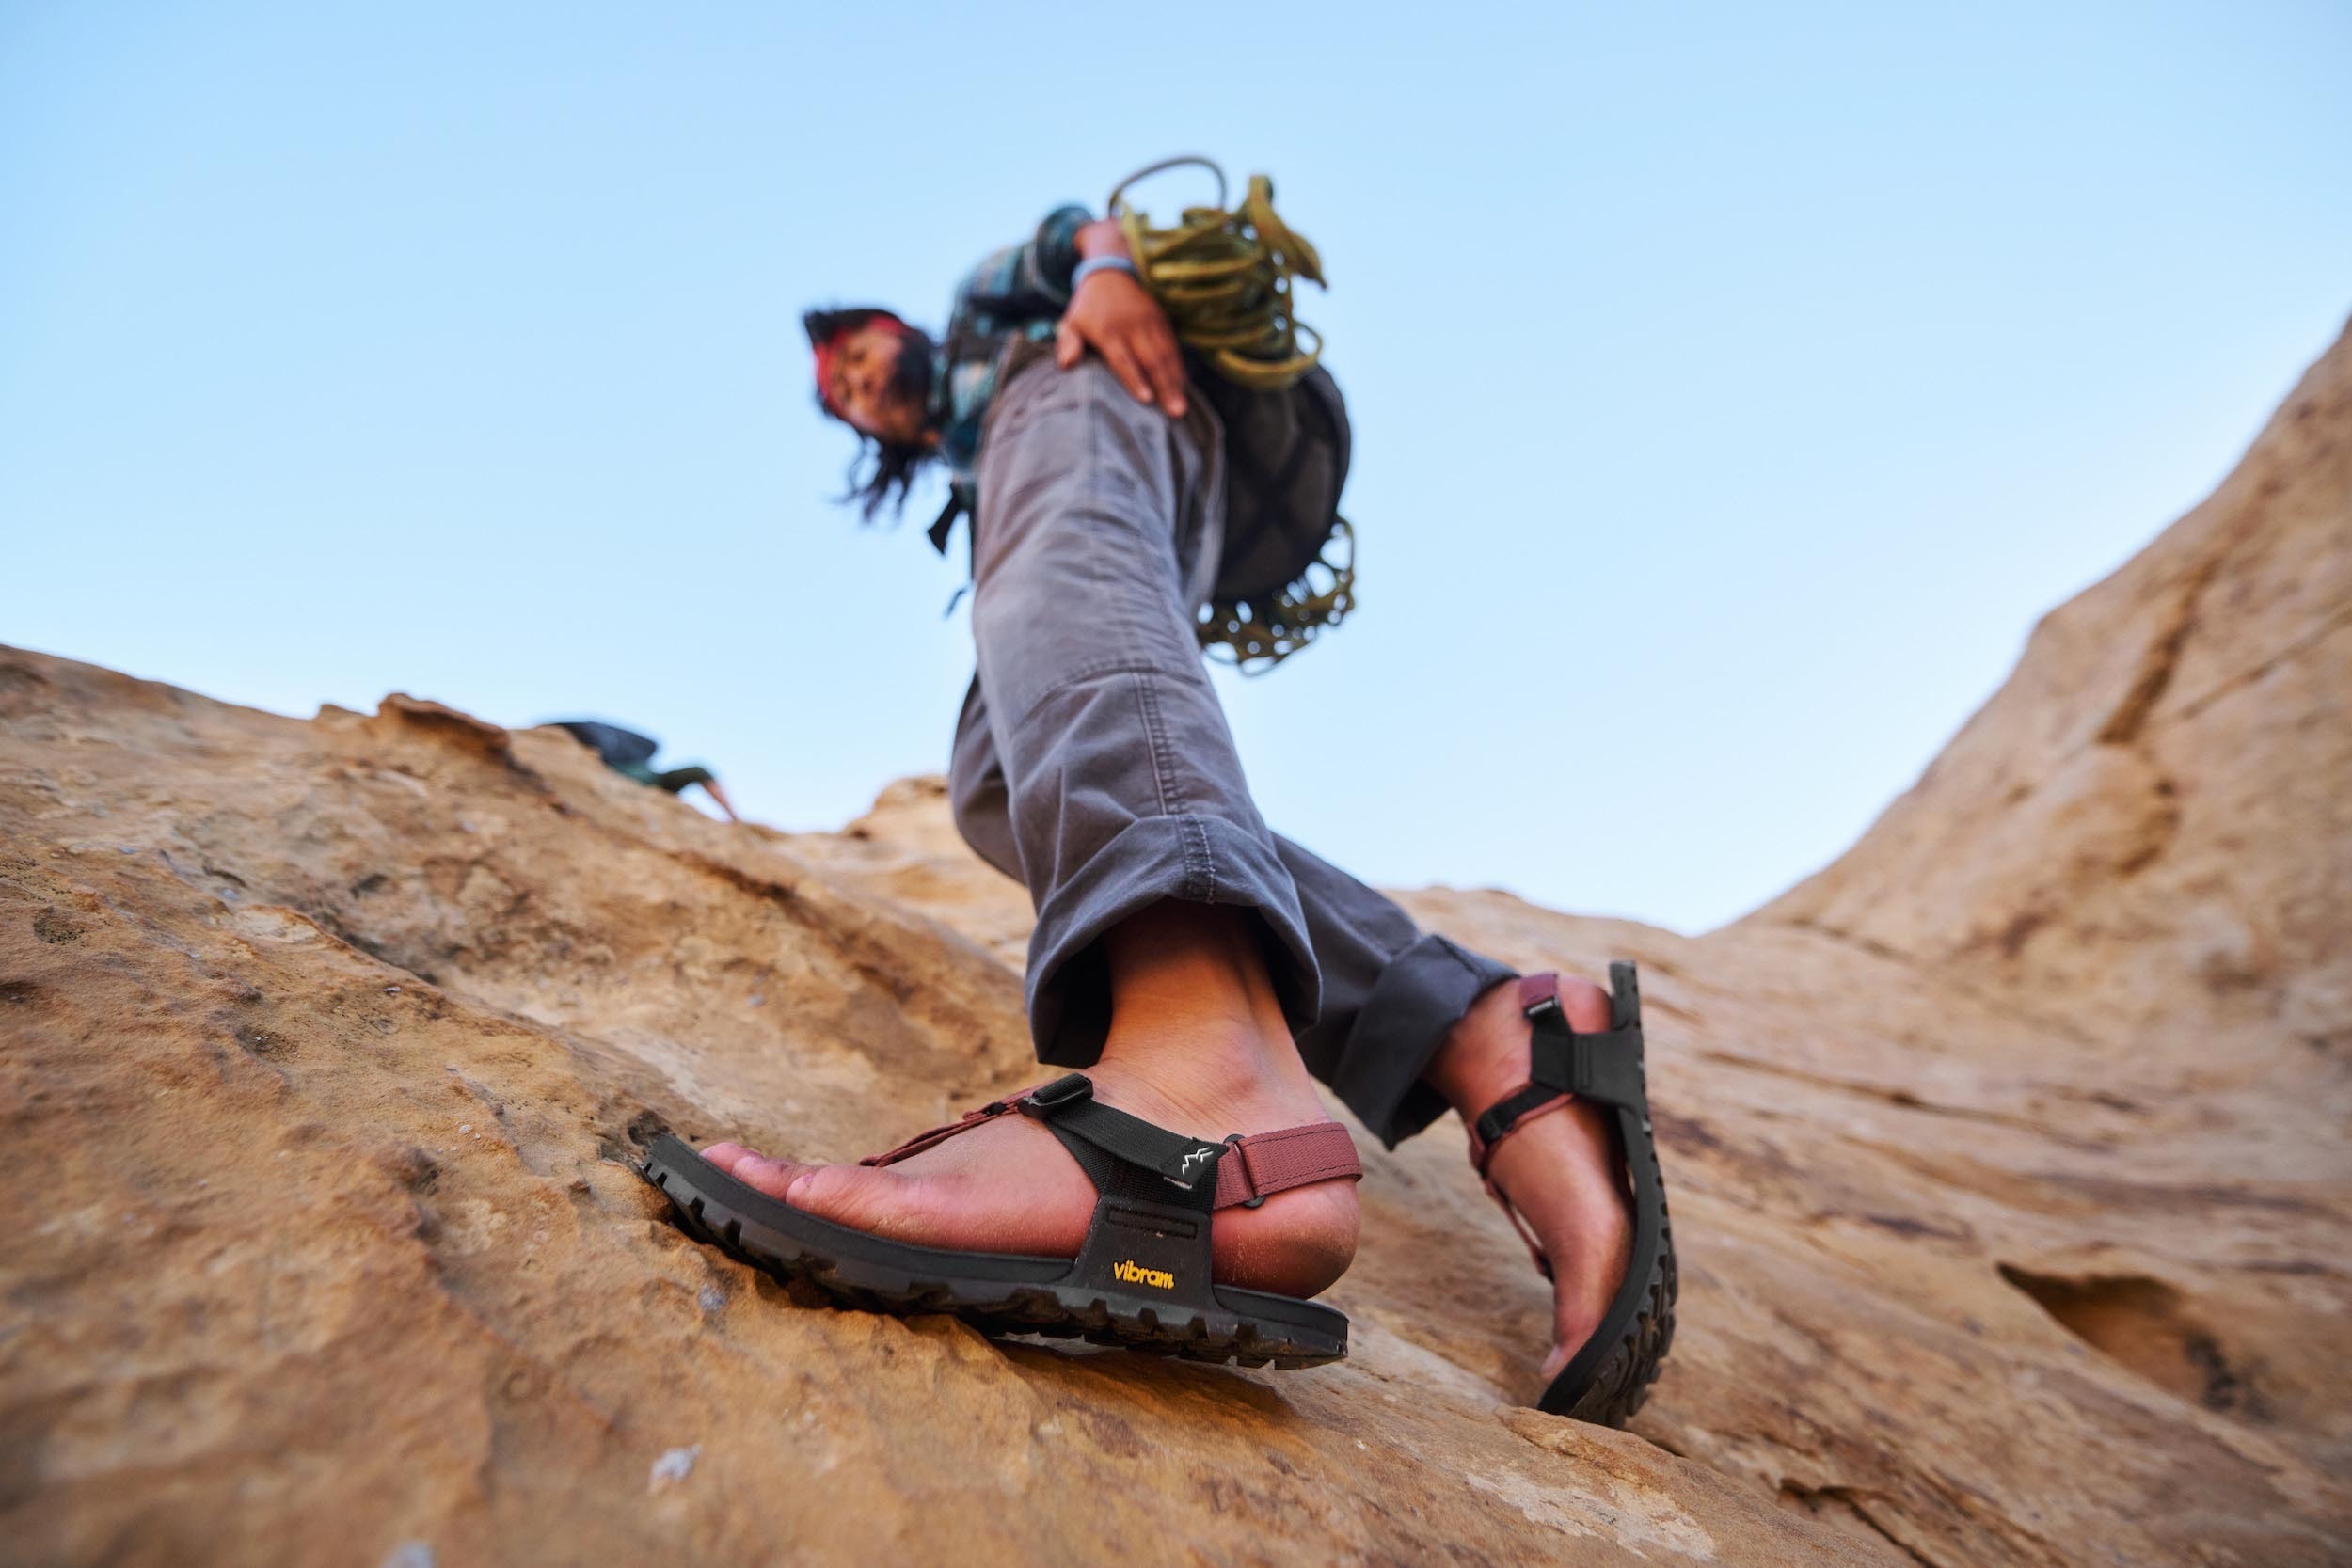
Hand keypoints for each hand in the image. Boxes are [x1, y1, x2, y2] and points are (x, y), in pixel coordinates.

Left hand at [1056, 256, 1187, 417]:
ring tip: (1181, 406)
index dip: (1134, 379)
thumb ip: (1068, 344)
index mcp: (1107, 330)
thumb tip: (1066, 365)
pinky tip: (1183, 386)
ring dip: (1175, 381)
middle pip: (1151, 360)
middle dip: (1164, 387)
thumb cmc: (1087, 308)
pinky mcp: (1161, 320)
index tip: (1146, 399)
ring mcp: (1150, 322)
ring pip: (1166, 354)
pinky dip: (1179, 367)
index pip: (1123, 359)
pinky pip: (1172, 346)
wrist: (1110, 272)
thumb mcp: (1070, 323)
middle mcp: (1132, 326)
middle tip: (1175, 413)